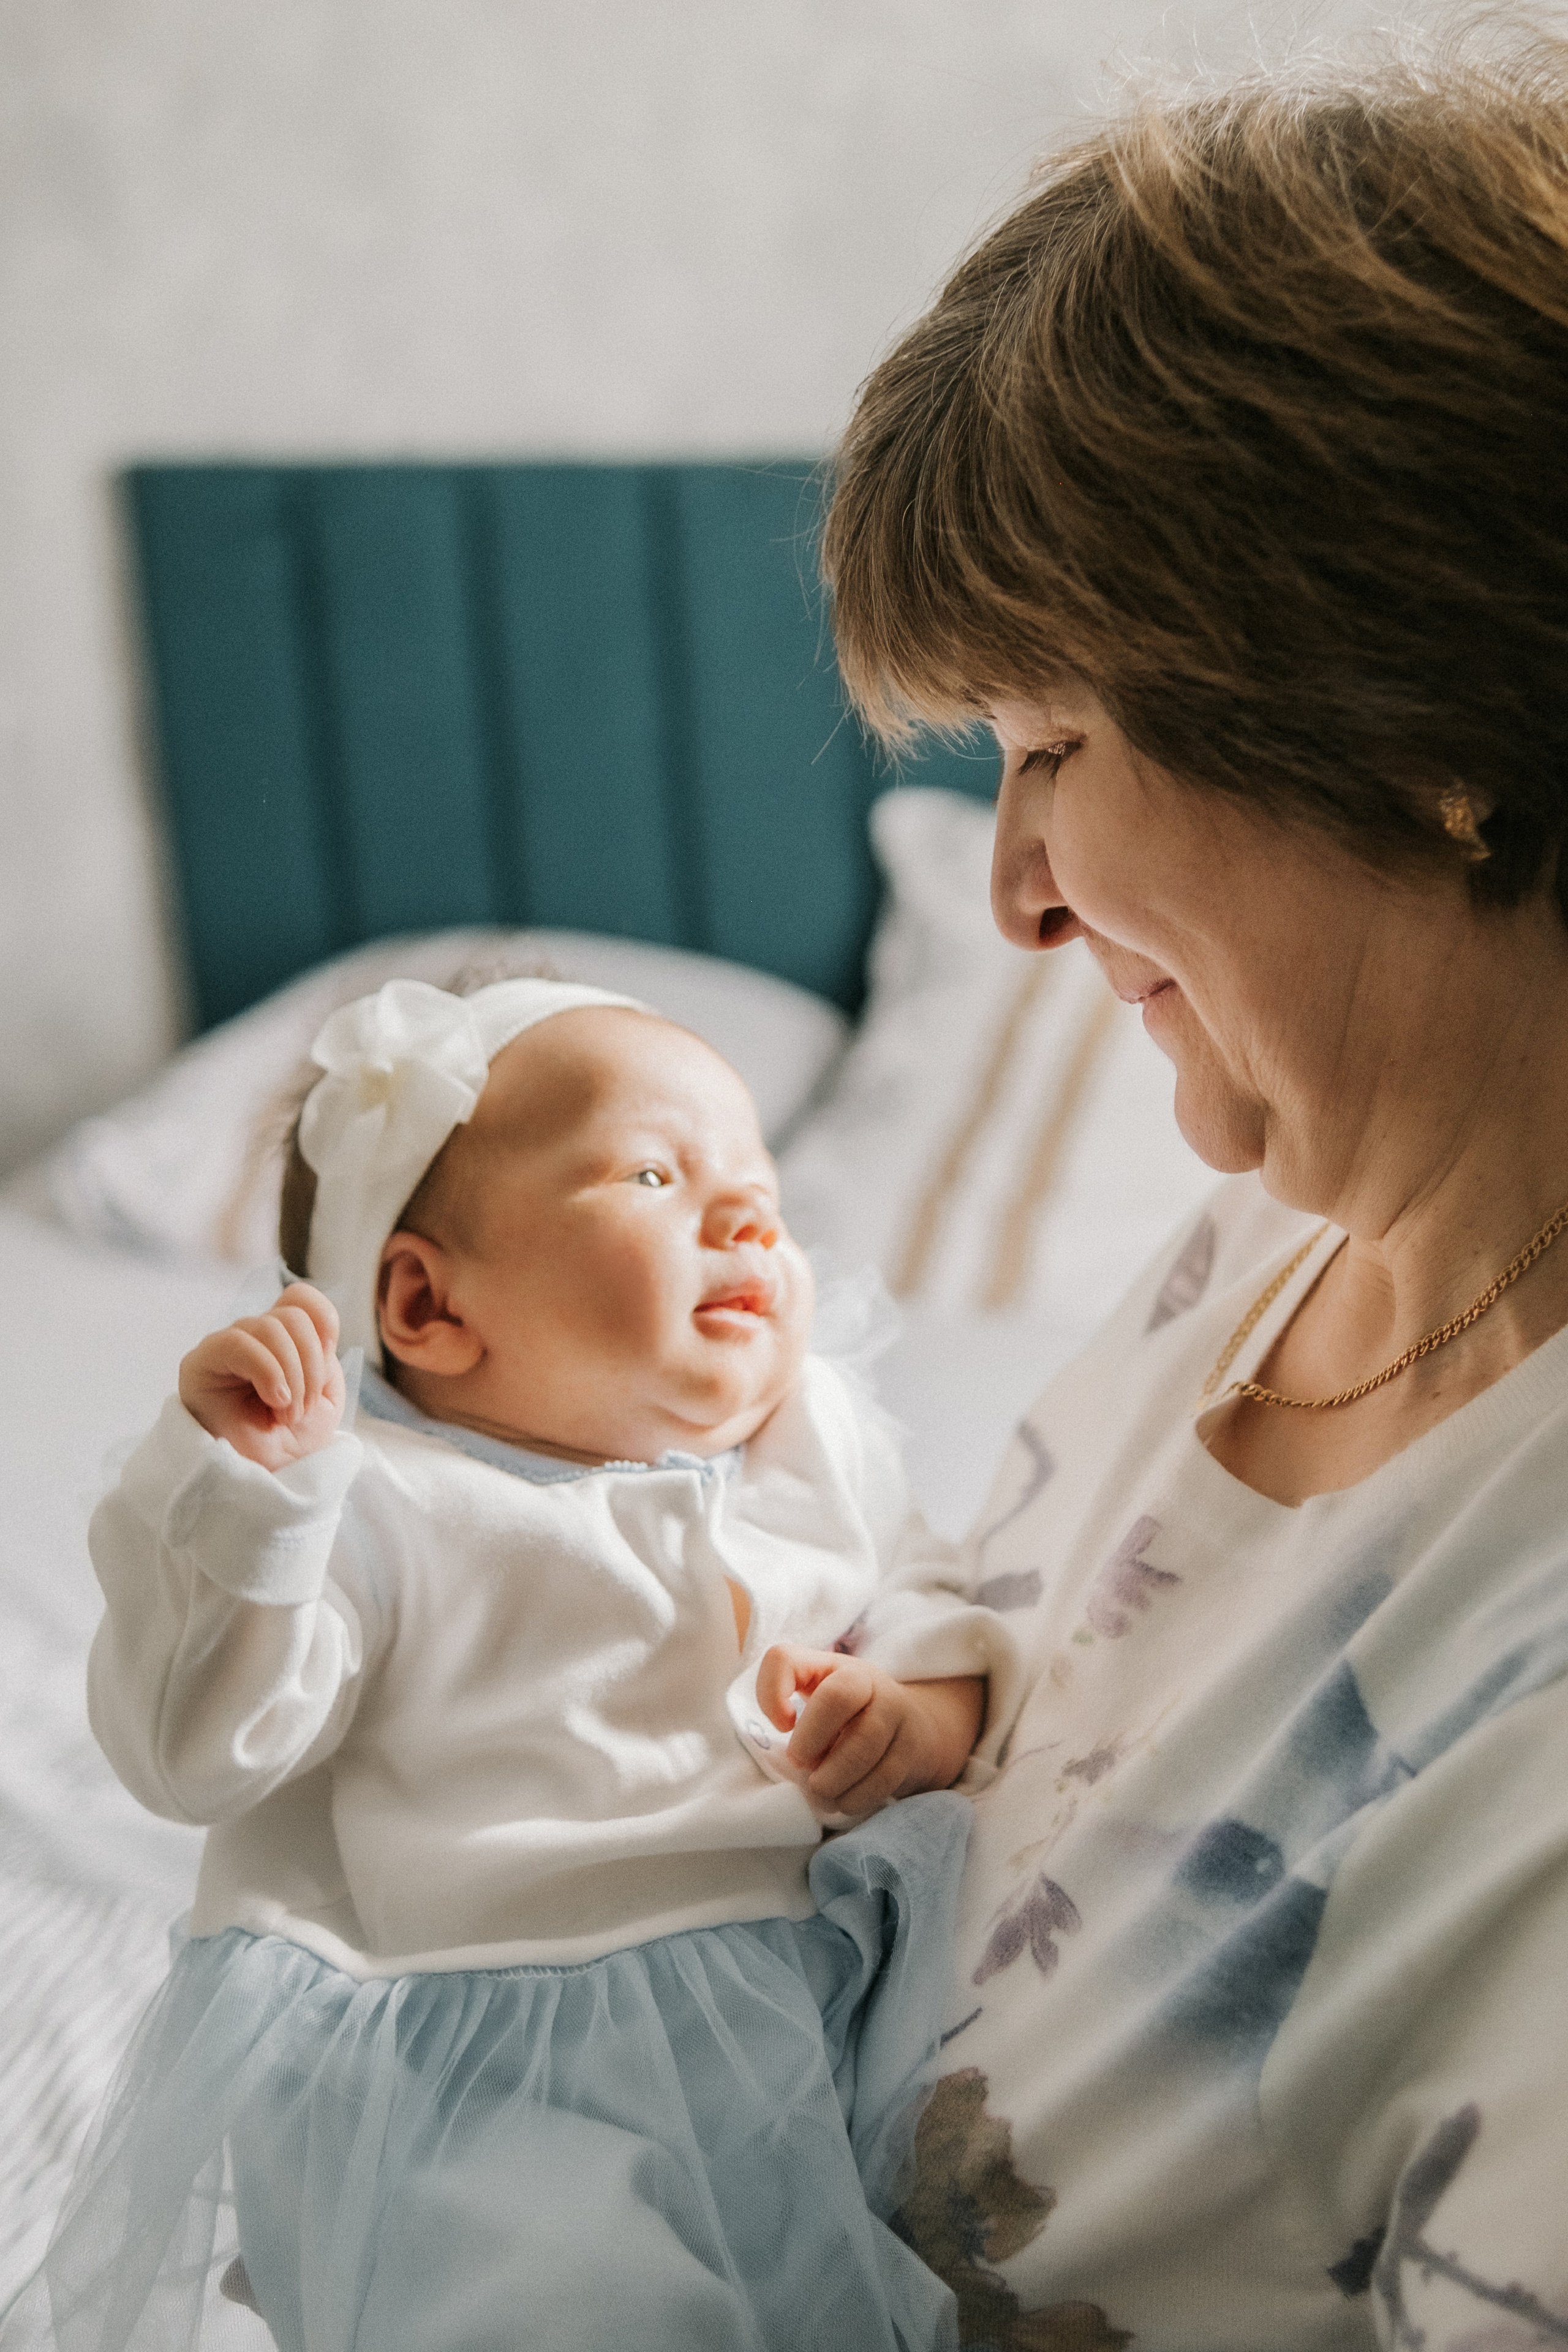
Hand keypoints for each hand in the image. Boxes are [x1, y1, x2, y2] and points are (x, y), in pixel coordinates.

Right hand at [178, 1283, 345, 1471]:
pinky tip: (274, 1401)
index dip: (324, 1323)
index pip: (300, 1298)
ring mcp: (225, 1347)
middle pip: (292, 1316)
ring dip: (292, 1377)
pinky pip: (240, 1343)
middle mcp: (251, 1336)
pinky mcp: (200, 1362)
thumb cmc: (292, 1440)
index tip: (325, 1369)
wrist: (269, 1478)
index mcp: (282, 1339)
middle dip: (310, 1366)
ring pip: (270, 1327)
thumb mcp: (324, 1394)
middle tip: (301, 1408)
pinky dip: (270, 1372)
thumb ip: (323, 1354)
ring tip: (285, 1413)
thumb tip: (314, 1331)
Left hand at [755, 1645, 983, 1819]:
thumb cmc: (848, 1719)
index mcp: (829, 1667)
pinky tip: (844, 1801)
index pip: (785, 1660)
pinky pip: (885, 1776)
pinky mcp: (914, 1747)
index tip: (781, 1725)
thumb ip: (790, 1712)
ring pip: (865, 1742)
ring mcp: (895, 1711)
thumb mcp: (817, 1704)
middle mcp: (867, 1680)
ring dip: (833, 1779)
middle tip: (800, 1764)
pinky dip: (856, 1797)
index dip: (771, 1693)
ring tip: (820, 1791)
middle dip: (811, 1738)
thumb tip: (793, 1748)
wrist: (912, 1731)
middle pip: (837, 1697)